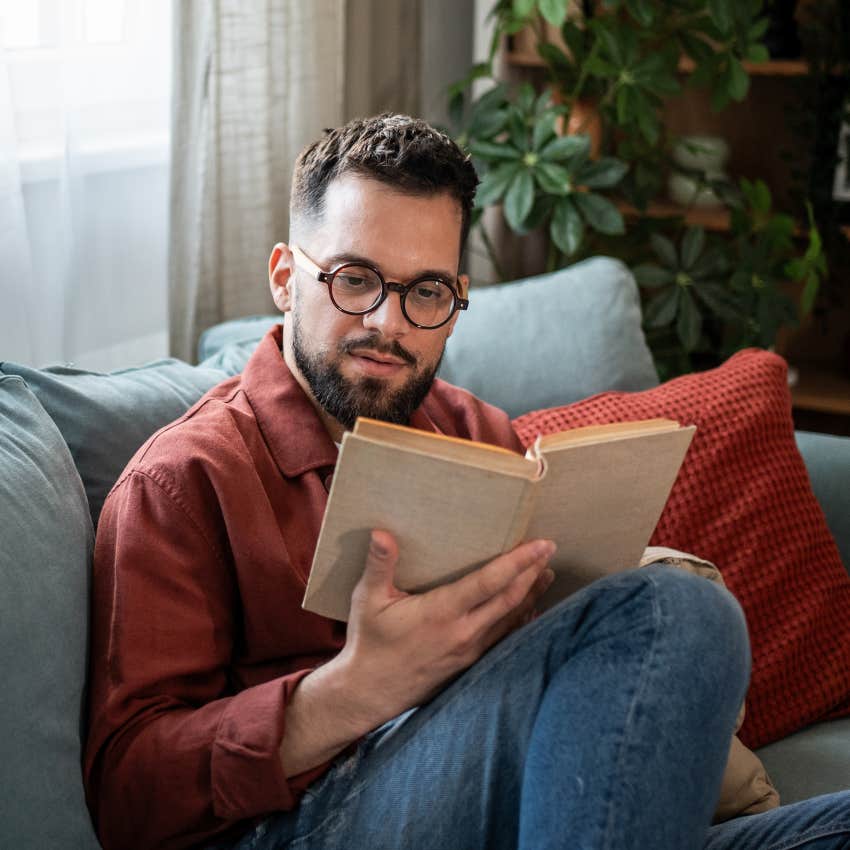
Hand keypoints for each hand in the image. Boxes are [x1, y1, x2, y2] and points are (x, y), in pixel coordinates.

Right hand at [331, 529, 555, 729]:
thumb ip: (378, 564)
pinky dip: (520, 619)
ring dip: (532, 594)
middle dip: (532, 572)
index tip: (541, 544)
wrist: (369, 692)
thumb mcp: (367, 599)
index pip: (489, 582)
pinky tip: (531, 609)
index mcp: (441, 612)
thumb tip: (381, 533)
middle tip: (549, 550)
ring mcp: (470, 650)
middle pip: (510, 598)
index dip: (518, 561)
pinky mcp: (470, 662)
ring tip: (546, 572)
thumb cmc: (369, 642)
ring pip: (511, 618)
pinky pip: (503, 637)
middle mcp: (462, 632)